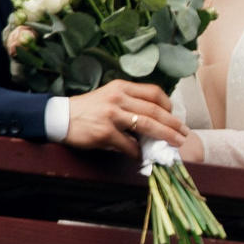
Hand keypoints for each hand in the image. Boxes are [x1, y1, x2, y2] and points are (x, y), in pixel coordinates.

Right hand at [64, 79, 192, 155]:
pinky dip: (139, 152)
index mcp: (121, 87)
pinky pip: (130, 145)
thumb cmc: (86, 109)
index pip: (153, 92)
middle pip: (155, 110)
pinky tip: (143, 156)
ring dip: (165, 136)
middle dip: (173, 123)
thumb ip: (129, 103)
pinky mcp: (106, 132)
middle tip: (184, 133)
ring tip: (176, 143)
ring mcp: (112, 115)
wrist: (59, 117)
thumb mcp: (109, 97)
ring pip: (148, 125)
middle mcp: (118, 98)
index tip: (174, 115)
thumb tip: (153, 121)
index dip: (168, 105)